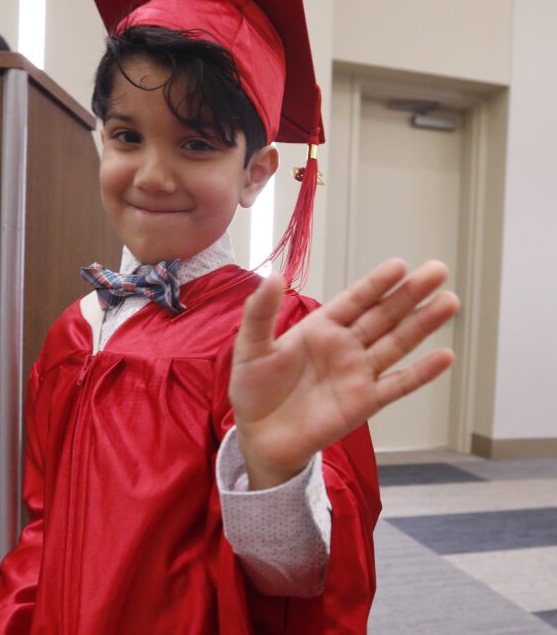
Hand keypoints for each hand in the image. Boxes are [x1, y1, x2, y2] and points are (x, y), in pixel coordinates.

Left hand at [230, 259, 459, 489]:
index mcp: (319, 329)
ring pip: (397, 344)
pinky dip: (422, 372)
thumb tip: (274, 276)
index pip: (354, 300)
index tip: (400, 265)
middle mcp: (344, 347)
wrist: (259, 436)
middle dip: (410, 294)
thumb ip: (261, 313)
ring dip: (422, 324)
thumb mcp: (251, 346)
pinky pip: (398, 384)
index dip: (377, 284)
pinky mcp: (364, 403)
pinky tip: (444, 356)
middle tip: (438, 270)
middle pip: (384, 315)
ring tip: (449, 302)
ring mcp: (357, 374)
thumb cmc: (253, 389)